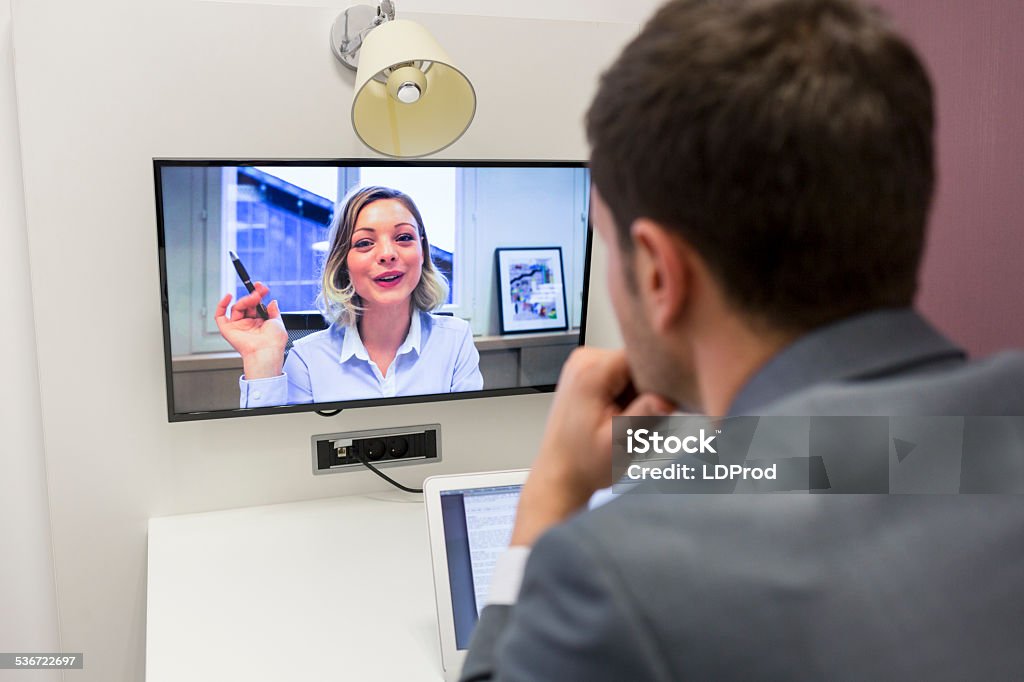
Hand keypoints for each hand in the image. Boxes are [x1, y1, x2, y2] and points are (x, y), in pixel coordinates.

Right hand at [214, 282, 288, 378]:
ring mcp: (238, 326)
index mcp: (260, 323)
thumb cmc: (273, 342)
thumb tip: (272, 301)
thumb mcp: (278, 322)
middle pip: (246, 305)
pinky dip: (222, 305)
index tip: (262, 287)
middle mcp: (248, 324)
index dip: (258, 295)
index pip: (256, 305)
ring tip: (254, 299)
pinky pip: (220, 316)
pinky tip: (228, 297)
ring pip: (237, 307)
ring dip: (245, 300)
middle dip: (252, 296)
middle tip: (259, 292)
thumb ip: (274, 310)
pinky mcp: (228, 330)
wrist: (266, 351)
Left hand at [510, 347, 674, 545]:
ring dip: (638, 395)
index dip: (658, 378)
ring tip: (625, 421)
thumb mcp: (619, 441)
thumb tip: (668, 398)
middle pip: (638, 361)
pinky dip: (627, 396)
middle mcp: (584, 360)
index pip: (642, 354)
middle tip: (638, 420)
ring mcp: (584, 365)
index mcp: (590, 370)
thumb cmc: (583, 463)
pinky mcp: (587, 374)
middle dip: (647, 390)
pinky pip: (621, 377)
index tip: (663, 400)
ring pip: (632, 370)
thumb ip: (644, 415)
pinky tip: (620, 416)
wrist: (561, 474)